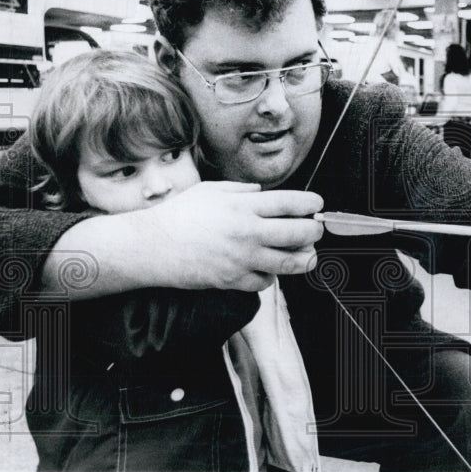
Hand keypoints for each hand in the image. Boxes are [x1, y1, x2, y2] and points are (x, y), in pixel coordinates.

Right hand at [125, 182, 323, 291]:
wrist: (152, 246)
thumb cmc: (179, 215)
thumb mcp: (212, 190)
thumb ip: (243, 190)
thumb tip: (263, 192)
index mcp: (244, 206)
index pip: (292, 203)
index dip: (312, 204)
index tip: (317, 205)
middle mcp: (248, 232)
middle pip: (300, 233)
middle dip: (315, 231)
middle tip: (316, 230)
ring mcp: (243, 259)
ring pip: (290, 262)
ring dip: (304, 258)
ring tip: (307, 254)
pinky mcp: (234, 281)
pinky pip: (266, 281)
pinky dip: (271, 275)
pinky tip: (268, 267)